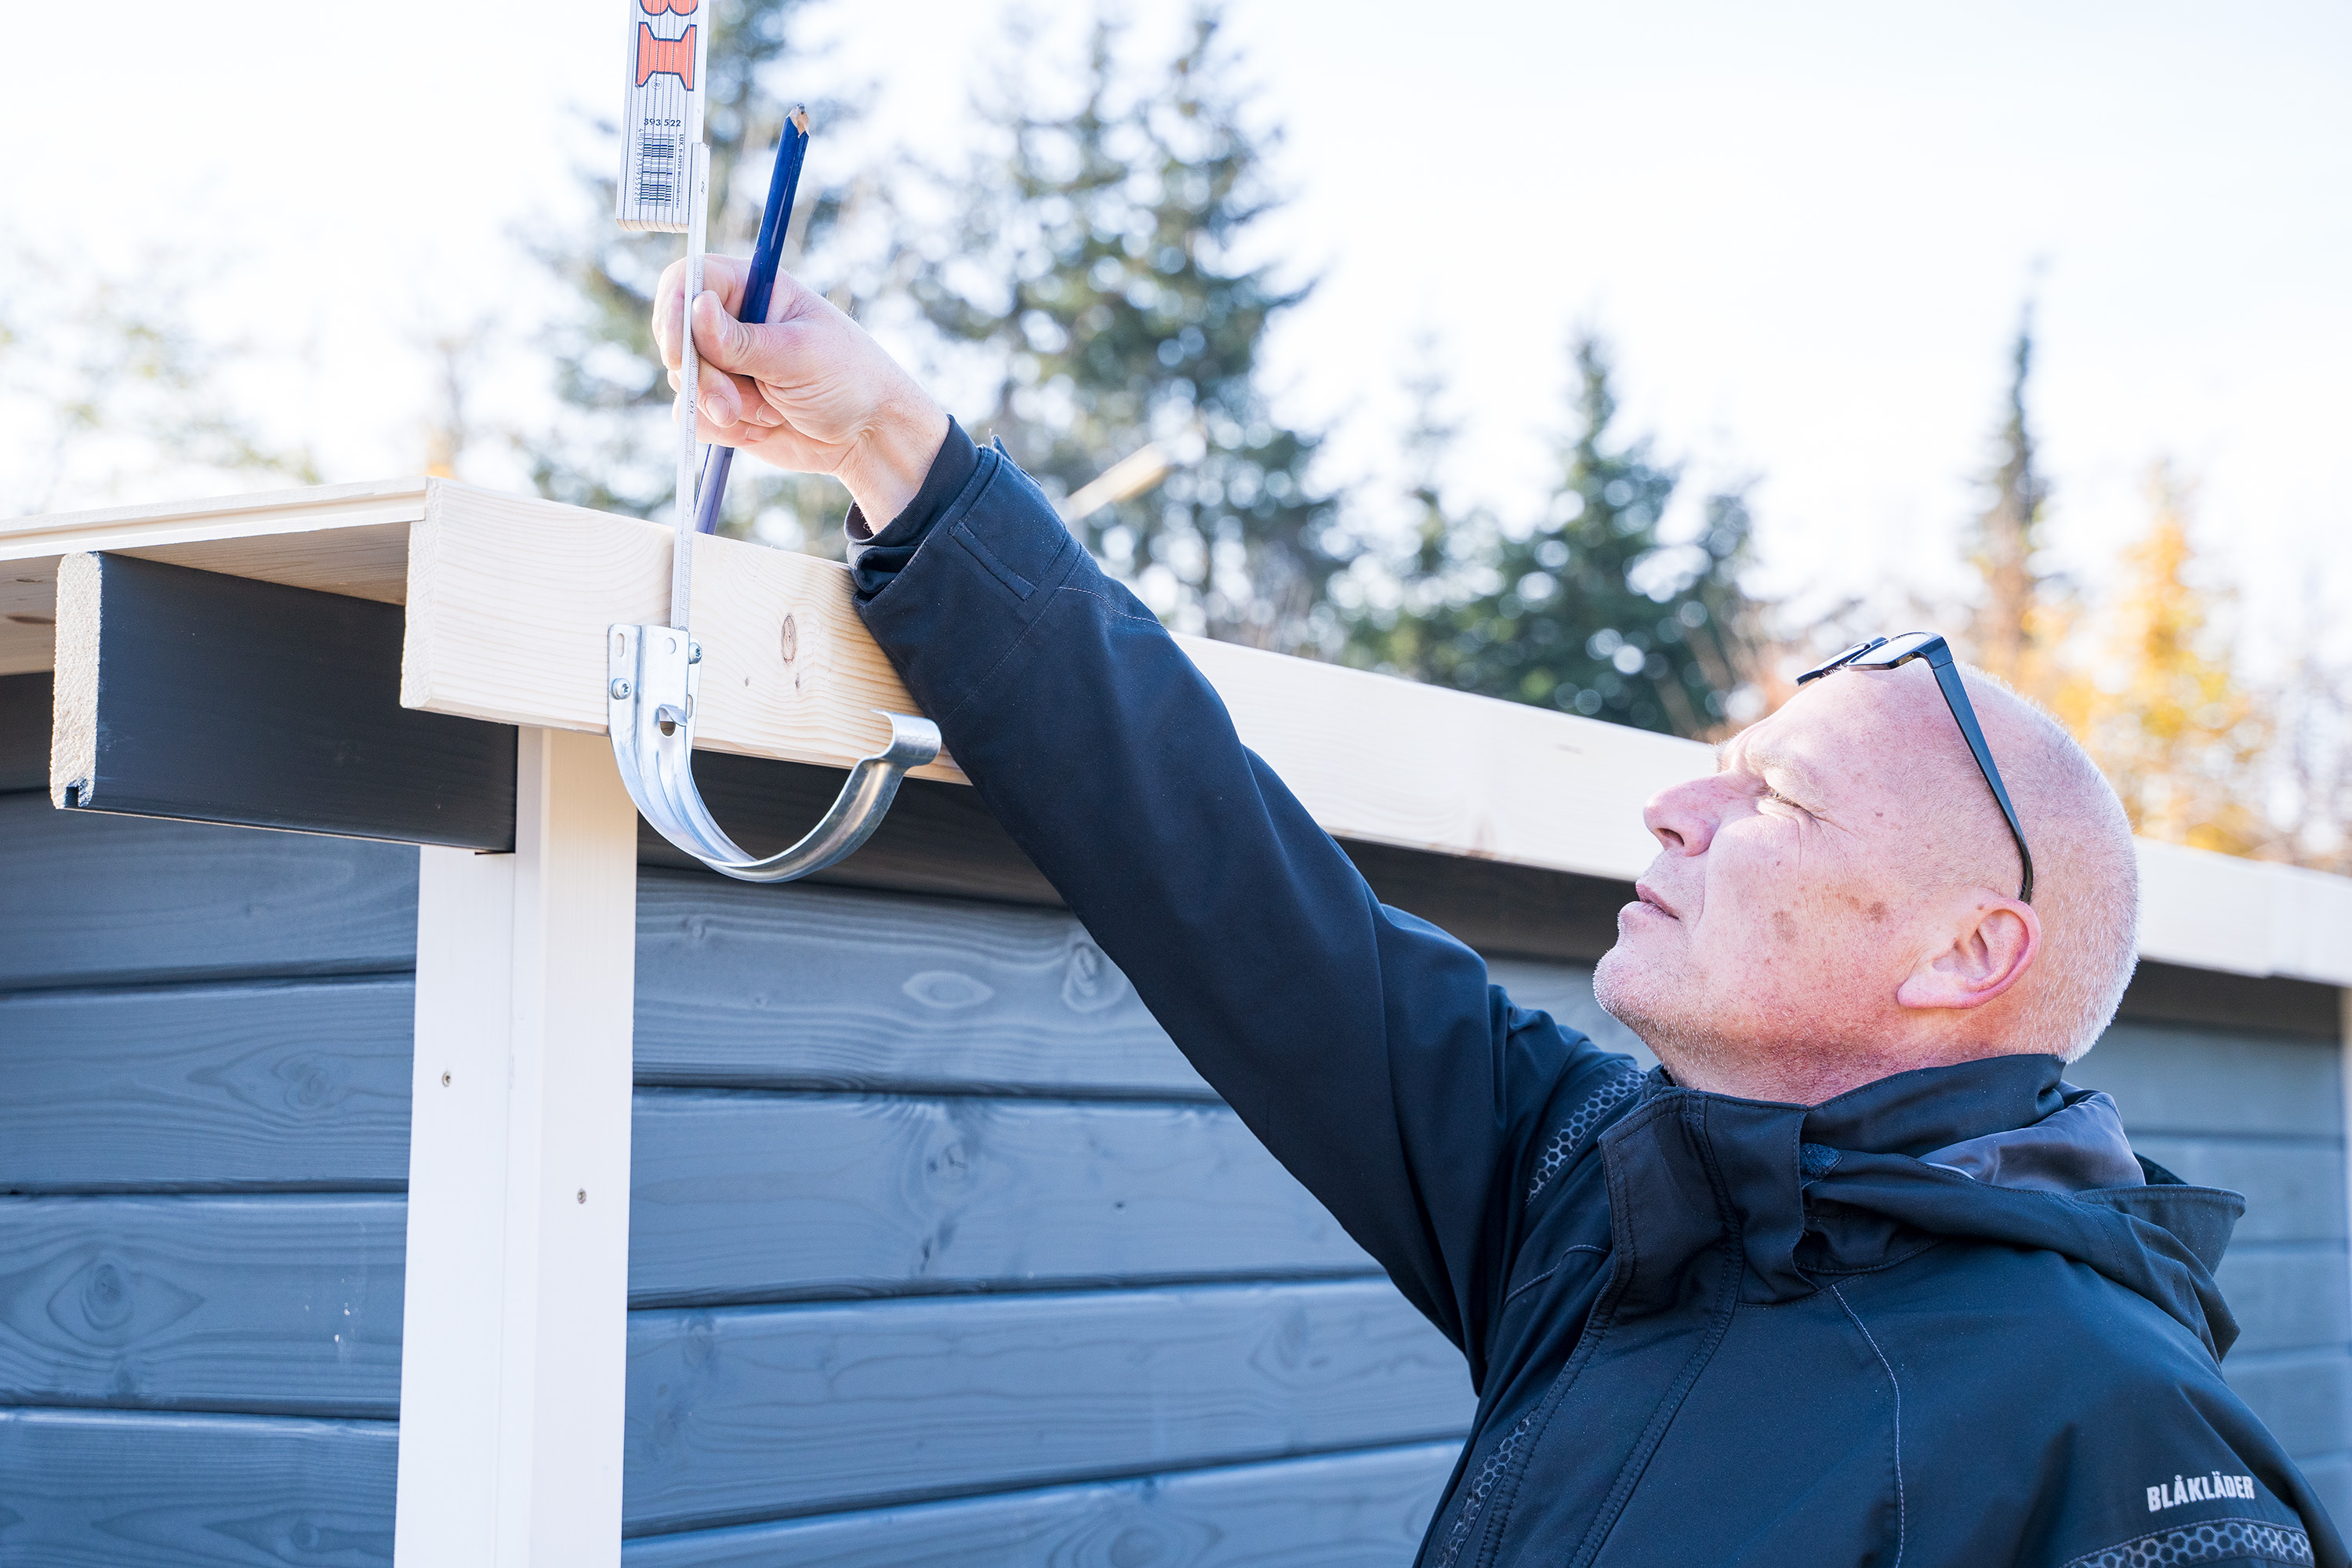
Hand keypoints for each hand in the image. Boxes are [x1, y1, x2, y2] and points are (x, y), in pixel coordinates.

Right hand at [652, 255, 947, 522]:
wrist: (868, 438)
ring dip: (720, 406)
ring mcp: (725, 364)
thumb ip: (743, 340)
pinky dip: (722, 430)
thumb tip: (696, 307)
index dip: (675, 313)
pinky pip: (694, 417)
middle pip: (678, 336)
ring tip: (771, 415)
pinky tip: (763, 429)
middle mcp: (732, 322)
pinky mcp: (722, 404)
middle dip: (701, 377)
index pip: (689, 279)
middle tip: (731, 404)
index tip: (679, 354)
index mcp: (754, 290)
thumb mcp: (799, 356)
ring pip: (684, 381)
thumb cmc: (849, 381)